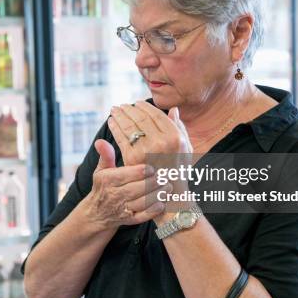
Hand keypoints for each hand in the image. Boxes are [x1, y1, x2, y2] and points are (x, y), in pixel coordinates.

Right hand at [83, 139, 167, 229]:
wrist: (96, 213)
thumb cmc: (103, 186)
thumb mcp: (102, 170)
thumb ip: (106, 155)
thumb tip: (100, 141)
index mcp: (109, 180)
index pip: (127, 174)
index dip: (142, 171)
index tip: (153, 167)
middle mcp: (115, 195)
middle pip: (137, 188)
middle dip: (154, 182)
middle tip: (166, 176)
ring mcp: (123, 209)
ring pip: (142, 202)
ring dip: (157, 195)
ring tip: (168, 187)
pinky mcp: (130, 220)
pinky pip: (143, 216)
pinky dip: (153, 211)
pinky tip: (162, 203)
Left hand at [108, 101, 194, 223]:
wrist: (169, 194)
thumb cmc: (178, 169)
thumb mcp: (185, 147)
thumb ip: (180, 127)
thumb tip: (173, 109)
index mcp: (175, 136)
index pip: (156, 115)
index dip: (144, 107)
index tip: (136, 103)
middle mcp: (162, 142)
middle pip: (140, 118)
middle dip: (128, 109)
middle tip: (121, 105)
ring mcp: (146, 150)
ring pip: (129, 126)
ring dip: (120, 115)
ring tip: (114, 111)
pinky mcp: (133, 158)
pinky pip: (121, 138)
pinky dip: (115, 128)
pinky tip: (112, 122)